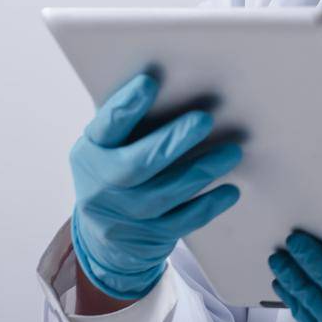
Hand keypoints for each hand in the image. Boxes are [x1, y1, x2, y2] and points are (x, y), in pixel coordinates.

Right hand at [69, 70, 242, 299]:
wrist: (102, 239)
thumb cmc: (115, 173)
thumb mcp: (108, 148)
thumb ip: (131, 125)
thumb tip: (178, 86)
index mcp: (90, 153)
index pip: (105, 127)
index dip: (126, 106)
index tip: (149, 82)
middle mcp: (101, 186)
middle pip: (137, 165)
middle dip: (172, 141)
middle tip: (204, 120)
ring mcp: (123, 216)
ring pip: (164, 194)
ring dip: (202, 171)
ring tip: (232, 152)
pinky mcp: (147, 237)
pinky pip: (182, 222)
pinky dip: (208, 205)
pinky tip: (230, 190)